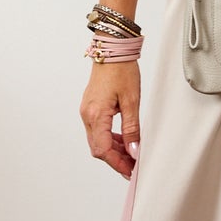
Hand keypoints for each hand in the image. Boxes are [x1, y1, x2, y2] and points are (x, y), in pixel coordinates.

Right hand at [81, 62, 140, 178]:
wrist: (111, 50)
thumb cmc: (121, 70)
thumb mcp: (131, 101)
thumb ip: (132, 129)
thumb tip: (133, 151)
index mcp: (96, 115)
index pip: (103, 150)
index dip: (117, 163)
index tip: (130, 171)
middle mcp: (87, 115)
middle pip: (98, 149)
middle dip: (115, 160)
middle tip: (132, 167)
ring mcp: (86, 112)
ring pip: (97, 141)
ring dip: (113, 150)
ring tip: (130, 155)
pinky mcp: (90, 108)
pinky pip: (97, 130)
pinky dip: (109, 139)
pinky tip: (123, 140)